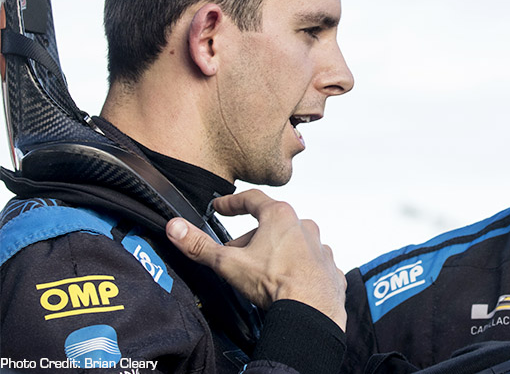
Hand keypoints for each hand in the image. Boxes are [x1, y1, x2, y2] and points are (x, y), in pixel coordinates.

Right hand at [165, 189, 346, 329]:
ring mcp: (320, 248)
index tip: (221, 207)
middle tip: (234, 254)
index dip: (232, 203)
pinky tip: (287, 283)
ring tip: (261, 272)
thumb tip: (176, 228)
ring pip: (293, 245)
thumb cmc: (275, 282)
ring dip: (277, 253)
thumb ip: (200, 246)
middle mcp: (304, 227)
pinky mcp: (330, 270)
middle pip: (271, 225)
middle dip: (251, 238)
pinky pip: (310, 265)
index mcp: (280, 217)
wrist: (312, 311)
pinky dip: (297, 270)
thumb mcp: (228, 263)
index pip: (251, 200)